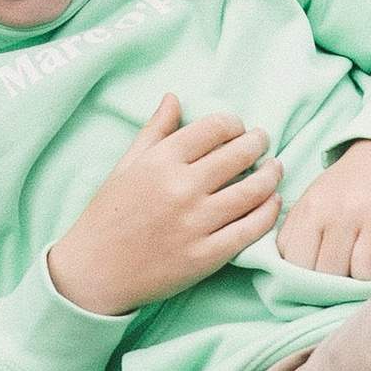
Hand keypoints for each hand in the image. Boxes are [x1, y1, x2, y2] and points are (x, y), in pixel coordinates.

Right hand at [48, 93, 284, 318]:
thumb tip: (174, 97)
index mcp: (160, 162)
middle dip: (258, 142)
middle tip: (263, 140)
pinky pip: (251, 229)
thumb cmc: (107, 216)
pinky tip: (273, 202)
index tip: (238, 127)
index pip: (214, 128)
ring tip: (276, 168)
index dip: (233, 123)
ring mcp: (196, 224)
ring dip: (271, 175)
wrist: (93, 273)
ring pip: (253, 191)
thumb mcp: (125, 166)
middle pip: (238, 155)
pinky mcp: (207, 256)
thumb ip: (154, 131)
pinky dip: (269, 213)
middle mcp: (181, 189)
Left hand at [277, 140, 370, 280]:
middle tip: (350, 265)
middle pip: (334, 274)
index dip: (310, 278)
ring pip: (367, 273)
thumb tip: (288, 279)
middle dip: (341, 278)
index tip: (323, 271)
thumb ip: (295, 238)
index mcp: (314, 207)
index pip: (301, 266)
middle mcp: (346, 208)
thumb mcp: (312, 202)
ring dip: (370, 275)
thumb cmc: (348, 188)